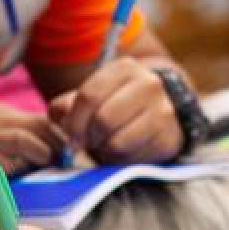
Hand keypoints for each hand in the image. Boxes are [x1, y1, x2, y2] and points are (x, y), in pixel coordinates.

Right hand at [0, 98, 66, 197]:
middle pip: (38, 126)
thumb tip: (17, 138)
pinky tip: (13, 178)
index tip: (63, 150)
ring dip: (40, 155)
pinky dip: (12, 172)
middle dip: (57, 144)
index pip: (36, 117)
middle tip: (64, 161)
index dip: (55, 133)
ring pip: (25, 141)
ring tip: (45, 166)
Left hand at [48, 59, 181, 164]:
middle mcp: (148, 84)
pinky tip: (121, 151)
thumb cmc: (115, 104)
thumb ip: (68, 105)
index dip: (74, 121)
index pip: (89, 96)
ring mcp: (163, 111)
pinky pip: (132, 159)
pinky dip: (120, 160)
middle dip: (89, 137)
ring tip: (105, 144)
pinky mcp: (168, 138)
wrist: (157, 113)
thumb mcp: (92, 96)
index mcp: (124, 68)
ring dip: (104, 149)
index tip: (71, 135)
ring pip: (118, 142)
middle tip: (88, 142)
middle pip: (103, 120)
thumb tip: (60, 118)